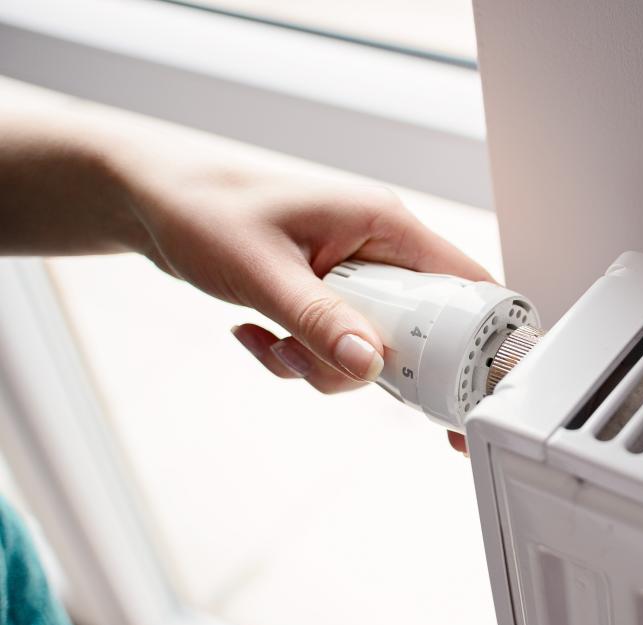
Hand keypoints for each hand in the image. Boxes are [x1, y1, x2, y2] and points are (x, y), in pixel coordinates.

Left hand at [128, 164, 487, 453]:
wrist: (155, 203)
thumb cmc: (205, 209)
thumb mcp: (265, 271)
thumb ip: (320, 320)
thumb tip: (369, 364)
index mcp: (383, 224)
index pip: (463, 282)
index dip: (476, 338)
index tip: (460, 390)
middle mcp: (377, 250)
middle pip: (418, 329)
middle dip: (369, 361)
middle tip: (318, 358)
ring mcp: (352, 275)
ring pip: (371, 348)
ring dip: (322, 364)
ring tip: (274, 341)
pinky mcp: (326, 297)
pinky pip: (334, 348)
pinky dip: (298, 358)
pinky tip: (256, 333)